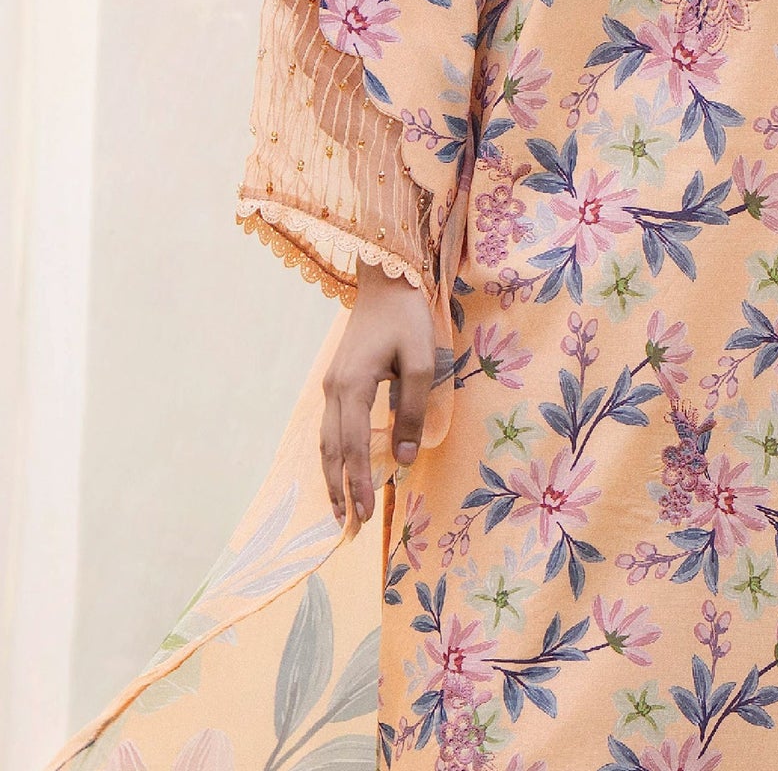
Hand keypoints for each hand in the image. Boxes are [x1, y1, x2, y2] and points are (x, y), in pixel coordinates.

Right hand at [319, 256, 437, 525]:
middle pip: (332, 450)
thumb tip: (404, 459)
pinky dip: (334, 453)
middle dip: (339, 488)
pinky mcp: (337, 380)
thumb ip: (412, 412)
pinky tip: (342, 466)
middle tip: (347, 525)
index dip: (359, 482)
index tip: (364, 515)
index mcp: (353, 387)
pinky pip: (331, 426)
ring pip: (327, 440)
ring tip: (340, 506)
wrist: (386, 281)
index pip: (355, 447)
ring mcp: (331, 385)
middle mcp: (334, 390)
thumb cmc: (407, 319)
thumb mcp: (421, 363)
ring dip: (333, 474)